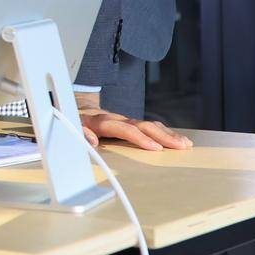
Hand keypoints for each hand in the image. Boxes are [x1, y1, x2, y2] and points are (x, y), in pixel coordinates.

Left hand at [76, 101, 192, 151]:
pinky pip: (149, 126)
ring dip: (168, 134)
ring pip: (149, 125)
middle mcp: (115, 118)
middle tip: (180, 146)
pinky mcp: (129, 122)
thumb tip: (91, 141)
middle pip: (142, 125)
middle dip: (163, 136)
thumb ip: (79, 134)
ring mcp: (124, 119)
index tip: (156, 148)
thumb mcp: (69, 127)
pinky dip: (164, 132)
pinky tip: (178, 140)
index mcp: (101, 121)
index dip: (140, 138)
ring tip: (185, 144)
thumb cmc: (72, 121)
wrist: (74, 106)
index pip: (125, 129)